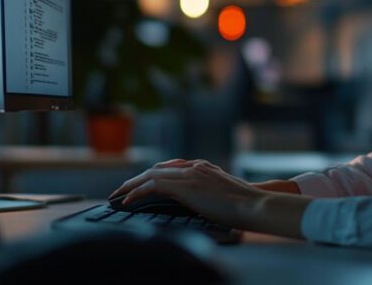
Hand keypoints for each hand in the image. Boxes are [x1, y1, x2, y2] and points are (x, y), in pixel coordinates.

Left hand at [110, 159, 261, 227]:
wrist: (254, 204)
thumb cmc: (245, 205)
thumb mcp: (223, 194)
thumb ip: (209, 192)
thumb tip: (200, 203)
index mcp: (203, 167)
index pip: (170, 166)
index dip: (153, 175)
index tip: (140, 184)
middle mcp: (194, 166)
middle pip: (157, 168)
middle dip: (136, 178)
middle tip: (121, 189)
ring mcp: (190, 174)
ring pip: (151, 174)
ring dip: (131, 184)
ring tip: (117, 194)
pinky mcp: (186, 186)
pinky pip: (153, 185)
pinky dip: (137, 192)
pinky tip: (128, 201)